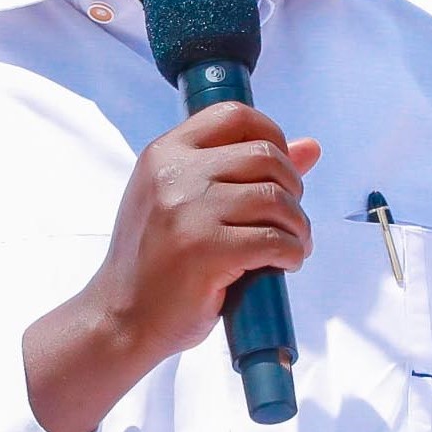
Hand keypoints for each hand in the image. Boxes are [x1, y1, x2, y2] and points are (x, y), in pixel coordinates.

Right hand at [88, 102, 320, 363]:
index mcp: (165, 152)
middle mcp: (174, 173)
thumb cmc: (156, 259)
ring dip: (297, 224)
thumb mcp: (184, 200)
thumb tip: (311, 146)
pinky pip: (274, 240)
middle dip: (292, 187)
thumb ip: (240, 169)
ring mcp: (188, 211)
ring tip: (291, 243)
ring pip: (275, 198)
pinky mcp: (205, 251)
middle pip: (264, 156)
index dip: (271, 134)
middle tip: (288, 217)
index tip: (280, 167)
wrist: (121, 317)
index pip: (234, 115)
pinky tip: (284, 263)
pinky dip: (292, 252)